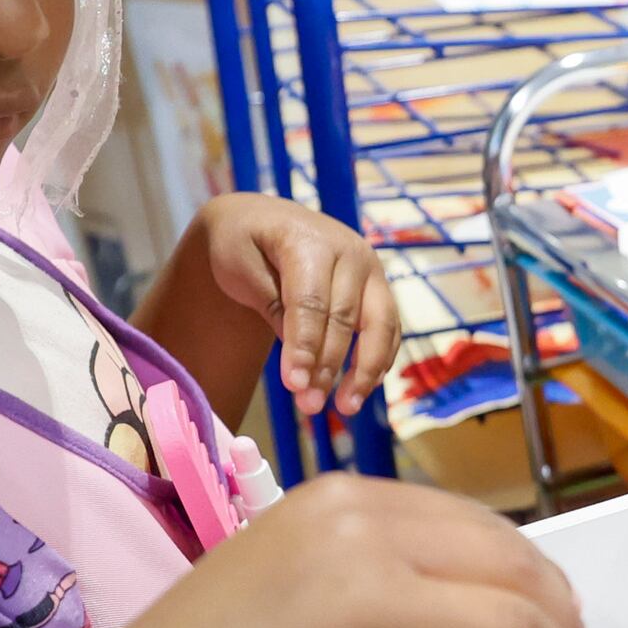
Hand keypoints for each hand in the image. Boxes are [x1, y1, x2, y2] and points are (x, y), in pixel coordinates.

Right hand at [8, 471, 589, 627]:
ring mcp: (359, 615)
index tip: (561, 615)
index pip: (481, 527)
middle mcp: (355, 541)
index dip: (539, 576)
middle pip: (511, 573)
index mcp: (343, 500)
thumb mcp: (290, 566)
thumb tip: (486, 600)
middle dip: (561, 623)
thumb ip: (379, 565)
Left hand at [198, 194, 400, 417]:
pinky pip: (388, 328)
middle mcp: (349, 250)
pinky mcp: (378, 287)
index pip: (311, 302)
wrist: (263, 219)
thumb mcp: (239, 267)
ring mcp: (370, 268)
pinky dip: (379, 360)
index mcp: (309, 239)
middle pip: (345, 318)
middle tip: (310, 405)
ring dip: (365, 370)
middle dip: (329, 366)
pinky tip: (361, 388)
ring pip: (379, 325)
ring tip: (345, 407)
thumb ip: (271, 307)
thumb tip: (301, 360)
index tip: (296, 386)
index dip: (305, 347)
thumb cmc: (242, 244)